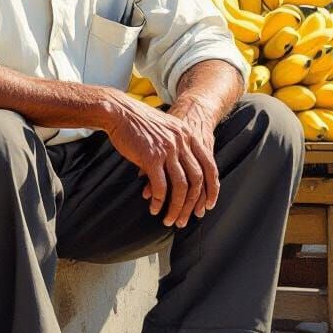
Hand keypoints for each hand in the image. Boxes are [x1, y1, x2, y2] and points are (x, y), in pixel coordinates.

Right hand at [103, 94, 219, 228]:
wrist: (120, 112)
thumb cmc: (141, 123)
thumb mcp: (168, 129)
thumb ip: (179, 145)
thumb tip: (183, 169)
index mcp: (189, 136)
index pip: (209, 166)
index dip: (211, 189)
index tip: (208, 206)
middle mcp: (182, 142)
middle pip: (196, 180)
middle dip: (192, 204)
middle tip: (185, 219)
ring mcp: (168, 149)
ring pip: (180, 186)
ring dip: (176, 207)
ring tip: (169, 219)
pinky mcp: (151, 157)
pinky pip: (160, 185)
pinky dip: (159, 201)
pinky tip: (155, 208)